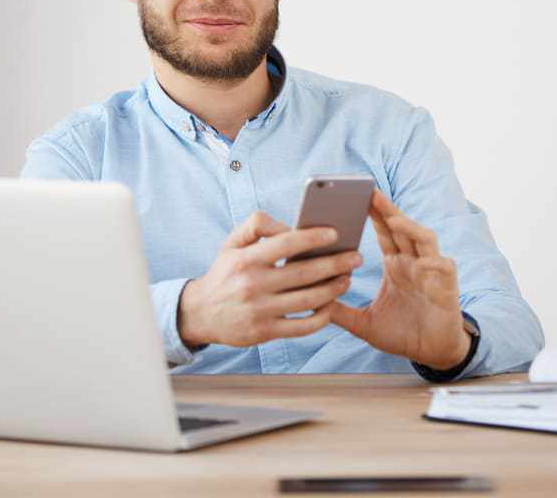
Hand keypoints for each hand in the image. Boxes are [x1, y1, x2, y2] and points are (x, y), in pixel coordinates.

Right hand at [178, 210, 363, 348]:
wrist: (200, 313)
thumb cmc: (224, 273)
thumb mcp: (232, 243)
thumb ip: (258, 225)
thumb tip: (291, 226)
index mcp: (246, 259)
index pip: (286, 243)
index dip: (313, 237)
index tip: (335, 233)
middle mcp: (253, 285)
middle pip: (305, 273)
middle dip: (336, 264)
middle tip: (356, 258)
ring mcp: (260, 311)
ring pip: (309, 300)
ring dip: (334, 289)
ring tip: (346, 279)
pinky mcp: (266, 333)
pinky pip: (303, 326)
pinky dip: (322, 316)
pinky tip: (331, 305)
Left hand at [328, 190, 469, 369]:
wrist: (432, 353)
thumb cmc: (403, 334)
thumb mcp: (365, 324)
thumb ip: (341, 312)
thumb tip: (313, 303)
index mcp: (396, 265)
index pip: (384, 232)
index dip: (374, 214)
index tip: (355, 197)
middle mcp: (414, 262)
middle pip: (402, 228)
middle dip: (388, 210)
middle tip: (370, 193)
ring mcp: (432, 272)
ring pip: (425, 240)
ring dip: (411, 228)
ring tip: (394, 220)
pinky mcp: (447, 286)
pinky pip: (443, 267)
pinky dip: (435, 262)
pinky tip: (425, 261)